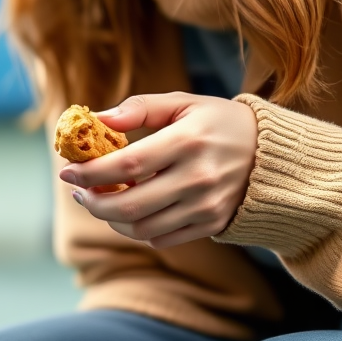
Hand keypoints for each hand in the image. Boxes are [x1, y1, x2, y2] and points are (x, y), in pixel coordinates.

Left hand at [59, 92, 257, 248]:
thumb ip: (139, 107)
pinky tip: (126, 210)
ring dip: (109, 218)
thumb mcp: (184, 102)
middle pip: (129, 204)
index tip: (67, 169)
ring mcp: (206, 206)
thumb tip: (96, 118)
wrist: (274, 157)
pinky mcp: (210, 225)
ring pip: (141, 227)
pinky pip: (161, 238)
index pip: (127, 164)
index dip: (91, 171)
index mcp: (188, 141)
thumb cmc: (219, 122)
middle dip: (93, 201)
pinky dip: (135, 228)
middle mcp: (198, 178)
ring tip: (97, 199)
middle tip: (77, 189)